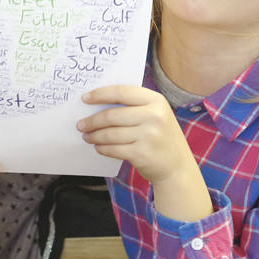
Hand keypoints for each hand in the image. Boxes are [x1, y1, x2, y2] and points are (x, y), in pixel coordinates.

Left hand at [78, 85, 196, 183]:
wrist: (177, 167)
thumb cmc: (161, 137)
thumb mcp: (156, 115)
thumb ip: (134, 106)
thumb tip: (98, 103)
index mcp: (156, 101)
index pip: (121, 92)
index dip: (100, 94)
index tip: (85, 98)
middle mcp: (154, 116)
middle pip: (112, 115)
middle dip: (92, 120)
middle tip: (81, 124)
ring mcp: (148, 135)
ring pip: (110, 133)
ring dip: (94, 135)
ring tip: (87, 136)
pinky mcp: (141, 154)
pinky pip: (113, 149)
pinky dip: (102, 148)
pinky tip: (98, 147)